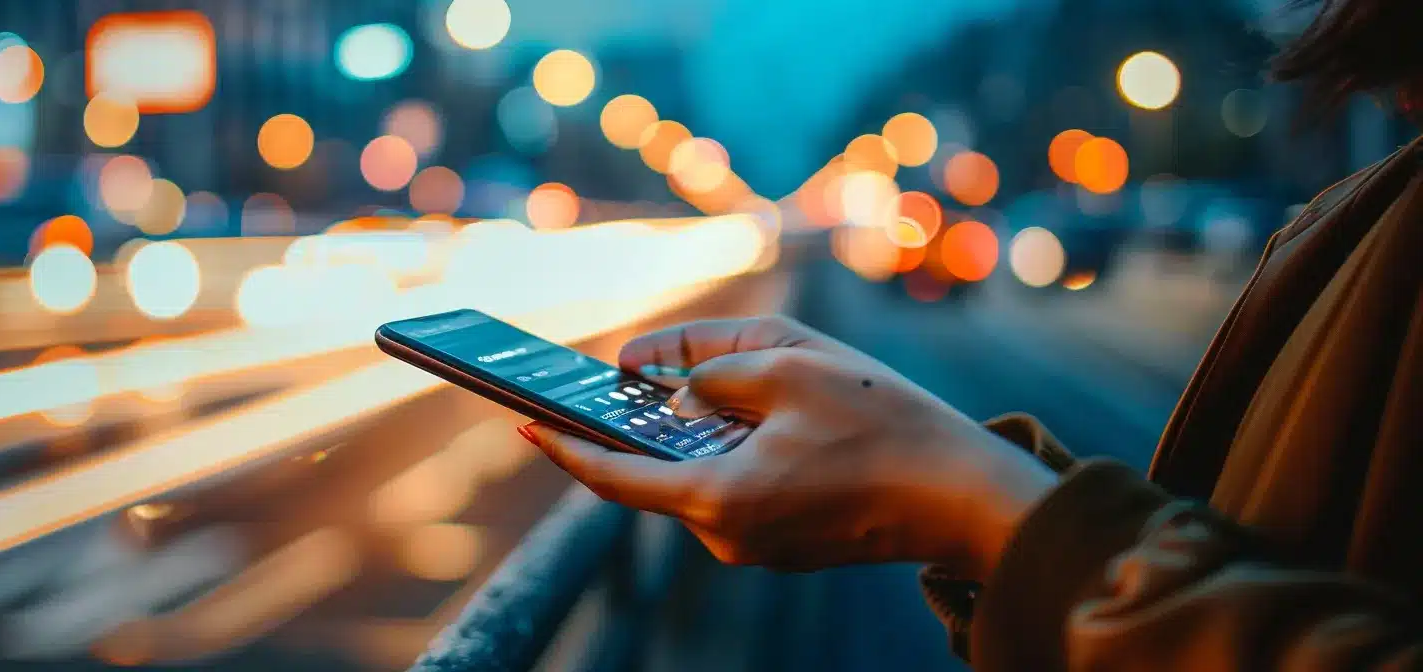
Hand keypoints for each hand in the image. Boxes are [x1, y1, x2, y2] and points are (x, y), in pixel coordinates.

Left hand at [519, 316, 1056, 580]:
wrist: (964, 493)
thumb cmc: (882, 424)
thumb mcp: (791, 365)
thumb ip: (710, 367)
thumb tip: (662, 379)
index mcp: (716, 497)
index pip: (610, 475)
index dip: (560, 446)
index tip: (521, 420)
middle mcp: (726, 535)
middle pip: (658, 468)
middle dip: (645, 417)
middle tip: (626, 369)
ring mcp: (755, 547)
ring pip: (700, 474)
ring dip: (699, 428)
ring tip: (707, 377)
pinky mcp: (784, 544)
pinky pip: (735, 487)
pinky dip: (731, 448)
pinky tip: (758, 412)